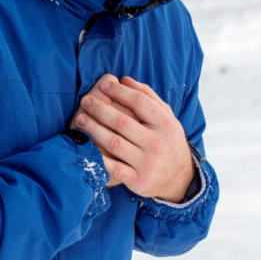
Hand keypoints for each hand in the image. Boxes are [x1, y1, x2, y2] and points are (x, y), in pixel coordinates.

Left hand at [73, 75, 194, 202]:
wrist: (179, 177)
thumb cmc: (168, 140)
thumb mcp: (166, 117)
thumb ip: (148, 96)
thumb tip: (124, 79)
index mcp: (166, 124)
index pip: (140, 102)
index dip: (120, 91)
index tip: (104, 85)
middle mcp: (157, 143)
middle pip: (123, 122)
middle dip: (101, 109)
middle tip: (86, 100)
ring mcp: (147, 163)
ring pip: (114, 143)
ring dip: (94, 129)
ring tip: (81, 119)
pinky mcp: (138, 180)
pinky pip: (113, 167)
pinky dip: (98, 156)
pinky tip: (86, 145)